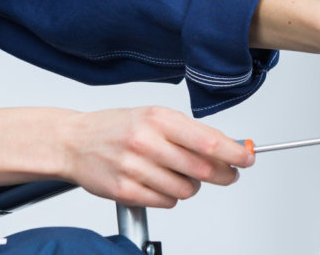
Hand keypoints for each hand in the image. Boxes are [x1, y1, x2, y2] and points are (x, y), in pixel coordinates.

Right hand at [57, 106, 253, 208]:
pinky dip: (170, 196)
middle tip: (226, 174)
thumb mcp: (152, 117)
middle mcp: (146, 141)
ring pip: (187, 190)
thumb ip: (188, 132)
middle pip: (202, 170)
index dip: (234, 153)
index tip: (247, 158)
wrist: (73, 142)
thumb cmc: (115, 128)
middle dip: (223, 175)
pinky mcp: (125, 190)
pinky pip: (166, 202)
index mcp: (157, 119)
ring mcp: (134, 167)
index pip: (207, 141)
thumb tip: (228, 147)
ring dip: (191, 186)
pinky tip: (158, 183)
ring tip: (176, 174)